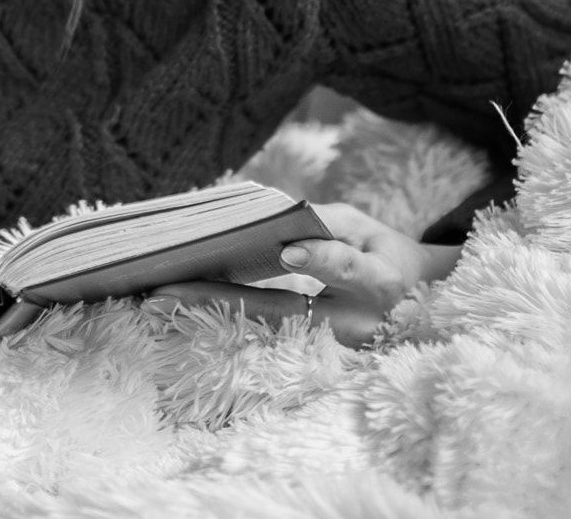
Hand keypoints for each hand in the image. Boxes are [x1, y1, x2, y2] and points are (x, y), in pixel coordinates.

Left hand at [145, 202, 461, 346]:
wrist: (413, 307)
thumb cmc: (385, 256)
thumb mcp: (369, 230)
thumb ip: (328, 224)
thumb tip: (274, 217)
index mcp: (378, 284)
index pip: (346, 270)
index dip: (319, 259)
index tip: (288, 251)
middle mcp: (351, 324)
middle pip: (281, 311)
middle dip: (220, 298)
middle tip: (166, 288)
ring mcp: (326, 346)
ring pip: (261, 328)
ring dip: (207, 313)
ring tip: (157, 301)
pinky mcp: (308, 354)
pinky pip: (259, 335)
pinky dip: (220, 319)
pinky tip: (181, 310)